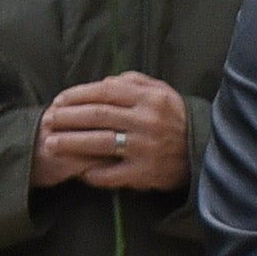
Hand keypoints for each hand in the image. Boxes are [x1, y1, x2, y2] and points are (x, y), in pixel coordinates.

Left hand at [35, 75, 190, 193]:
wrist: (208, 151)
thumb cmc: (176, 118)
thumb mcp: (162, 92)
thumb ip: (133, 82)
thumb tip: (103, 82)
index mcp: (150, 98)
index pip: (104, 92)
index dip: (76, 95)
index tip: (58, 101)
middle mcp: (147, 121)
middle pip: (97, 116)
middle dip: (67, 118)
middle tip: (48, 121)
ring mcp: (146, 148)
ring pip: (99, 143)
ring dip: (71, 143)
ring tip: (51, 144)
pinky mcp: (146, 172)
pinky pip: (112, 173)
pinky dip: (93, 173)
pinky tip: (79, 171)